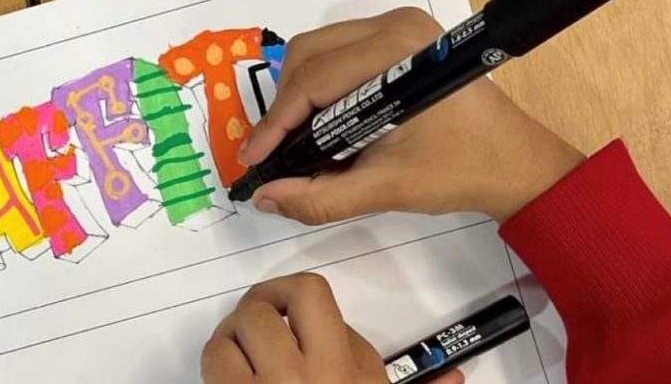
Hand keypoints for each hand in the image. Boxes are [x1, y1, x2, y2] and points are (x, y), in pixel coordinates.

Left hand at [201, 273, 462, 383]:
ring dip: (229, 337)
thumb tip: (456, 379)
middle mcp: (307, 375)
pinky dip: (217, 364)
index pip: (310, 296)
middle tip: (259, 324)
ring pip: (230, 335)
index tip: (291, 316)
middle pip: (261, 308)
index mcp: (346, 370)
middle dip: (255, 308)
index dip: (292, 298)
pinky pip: (214, 367)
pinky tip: (230, 378)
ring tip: (238, 351)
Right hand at [242, 7, 582, 224]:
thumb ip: (320, 195)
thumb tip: (267, 196)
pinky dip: (322, 87)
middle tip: (273, 154)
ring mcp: (399, 26)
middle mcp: (396, 26)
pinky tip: (322, 125)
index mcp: (396, 53)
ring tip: (295, 143)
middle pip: (309, 56)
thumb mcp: (386, 188)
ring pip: (320, 51)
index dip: (276, 122)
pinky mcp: (401, 37)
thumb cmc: (462, 169)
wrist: (515, 161)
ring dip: (300, 95)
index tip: (253, 159)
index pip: (314, 80)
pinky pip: (340, 53)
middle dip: (285, 107)